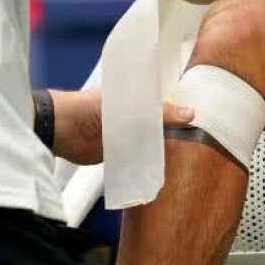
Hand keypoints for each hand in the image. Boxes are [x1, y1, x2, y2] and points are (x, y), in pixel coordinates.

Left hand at [49, 88, 193, 164]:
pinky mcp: (119, 153)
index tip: (203, 116)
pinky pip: (139, 158)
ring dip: (163, 148)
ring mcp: (127, 134)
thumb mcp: (132, 106)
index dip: (182, 107)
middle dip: (176, 131)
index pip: (165, 100)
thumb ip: (161, 112)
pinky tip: (163, 167)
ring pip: (152, 142)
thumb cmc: (91, 106)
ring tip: (187, 155)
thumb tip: (190, 114)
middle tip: (199, 139)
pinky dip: (149, 162)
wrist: (61, 128)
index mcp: (137, 96)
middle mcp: (134, 114)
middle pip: (161, 124)